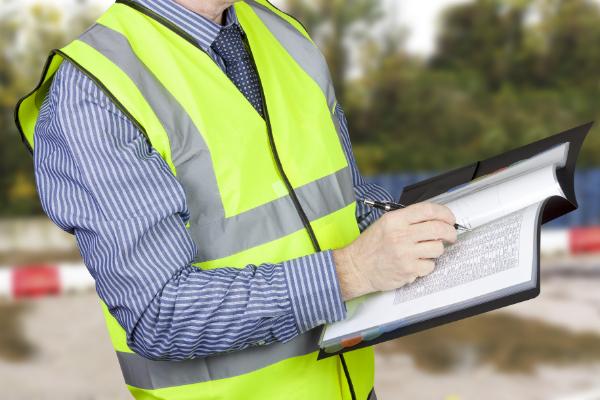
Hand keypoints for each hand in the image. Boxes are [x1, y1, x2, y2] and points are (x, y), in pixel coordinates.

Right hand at [333, 202, 456, 300]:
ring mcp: (405, 253)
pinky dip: (426, 265)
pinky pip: (430, 266)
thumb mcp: (385, 224)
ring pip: (438, 248)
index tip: (450, 218)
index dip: (445, 213)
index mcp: (395, 220)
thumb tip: (435, 219)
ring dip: (436, 250)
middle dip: (450, 232)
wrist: (357, 267)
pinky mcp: (408, 270)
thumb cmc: (370, 246)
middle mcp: (401, 235)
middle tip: (450, 235)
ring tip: (425, 251)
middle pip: (438, 228)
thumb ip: (408, 220)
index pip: (428, 210)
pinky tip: (416, 263)